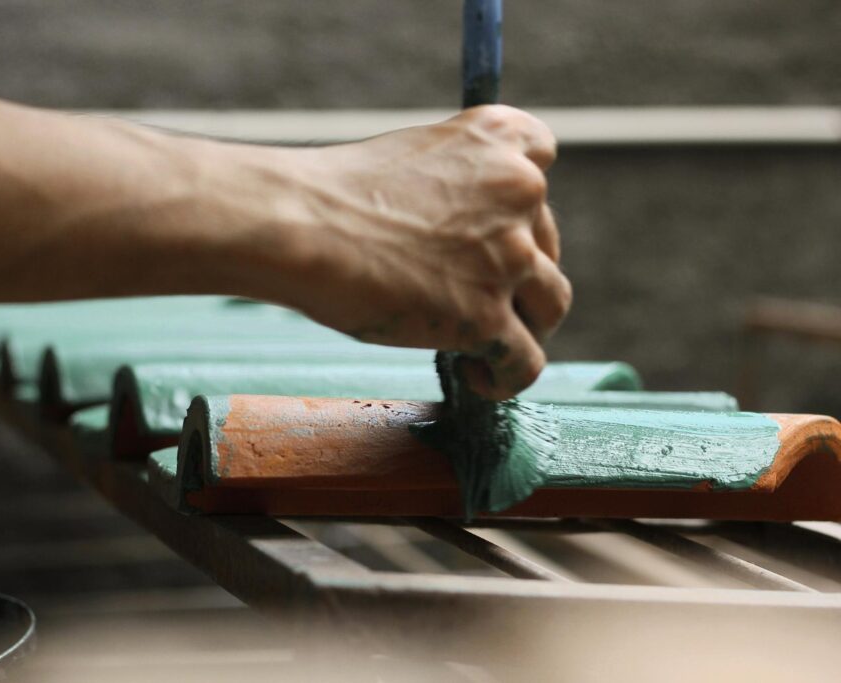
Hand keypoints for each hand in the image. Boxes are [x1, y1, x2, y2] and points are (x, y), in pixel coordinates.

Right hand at [282, 106, 571, 399]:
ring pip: (551, 303)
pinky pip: (526, 361)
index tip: (494, 224)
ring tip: (485, 343)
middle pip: (546, 243)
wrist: (300, 225)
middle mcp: (518, 190)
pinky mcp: (487, 315)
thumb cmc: (333, 195)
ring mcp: (508, 256)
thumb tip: (464, 236)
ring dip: (524, 324)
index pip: (542, 156)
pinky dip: (508, 377)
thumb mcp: (412, 156)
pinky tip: (479, 378)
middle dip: (516, 271)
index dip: (519, 197)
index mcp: (497, 138)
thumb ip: (455, 182)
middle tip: (474, 294)